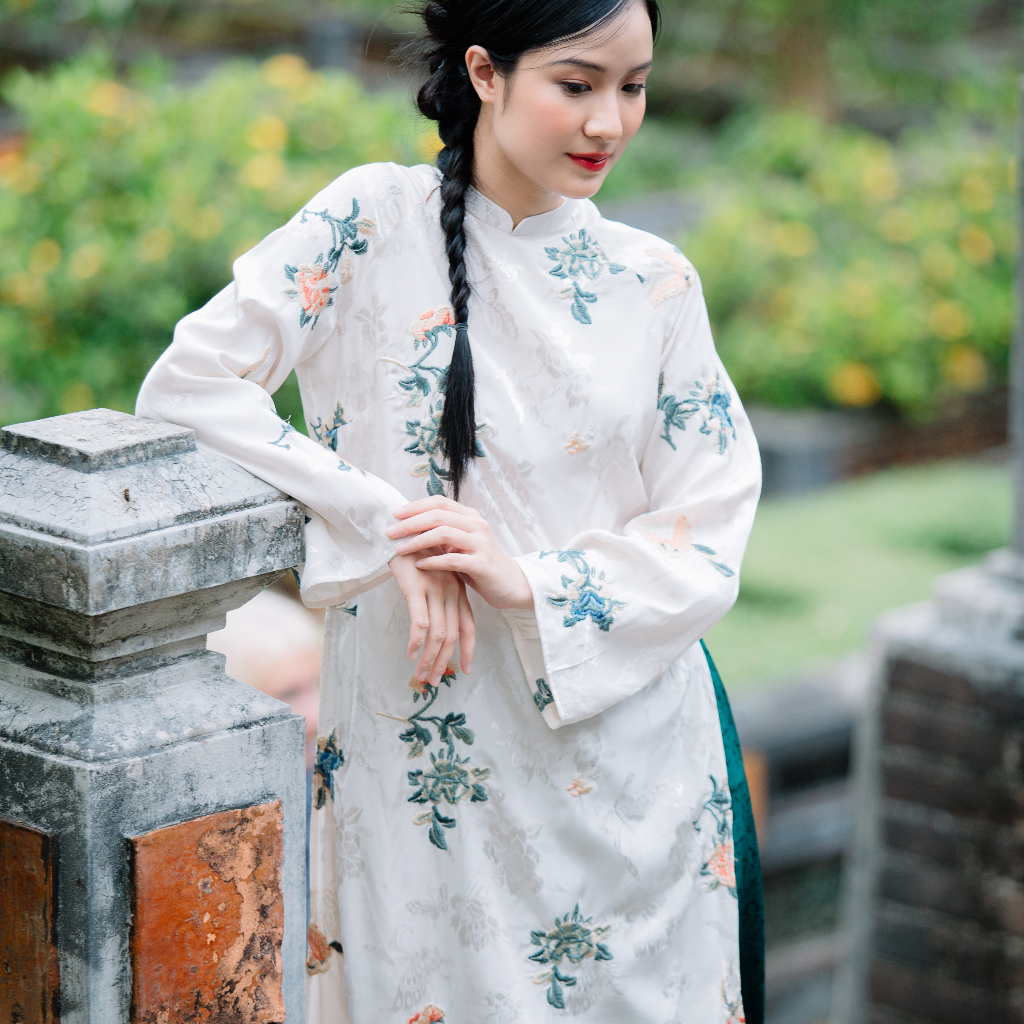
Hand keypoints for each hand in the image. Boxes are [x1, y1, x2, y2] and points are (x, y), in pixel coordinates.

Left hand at [386, 497, 533, 610]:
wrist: (508, 583)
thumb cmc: (478, 562)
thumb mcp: (460, 542)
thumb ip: (442, 531)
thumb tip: (408, 524)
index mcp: (470, 517)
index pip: (439, 502)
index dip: (415, 506)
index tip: (395, 514)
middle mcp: (477, 525)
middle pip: (438, 515)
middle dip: (410, 523)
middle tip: (390, 532)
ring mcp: (481, 543)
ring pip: (444, 534)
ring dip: (418, 541)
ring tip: (400, 549)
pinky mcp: (482, 564)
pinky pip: (453, 559)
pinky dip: (433, 561)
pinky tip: (420, 564)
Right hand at [388, 552, 475, 684]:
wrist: (397, 530)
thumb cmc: (411, 552)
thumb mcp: (431, 574)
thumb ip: (436, 595)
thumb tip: (432, 623)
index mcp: (456, 589)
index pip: (468, 625)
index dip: (468, 649)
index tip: (466, 669)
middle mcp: (450, 592)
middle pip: (453, 635)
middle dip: (445, 662)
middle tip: (436, 682)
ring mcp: (435, 591)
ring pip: (438, 634)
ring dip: (430, 658)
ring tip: (422, 676)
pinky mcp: (417, 589)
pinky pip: (420, 622)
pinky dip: (417, 641)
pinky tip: (411, 654)